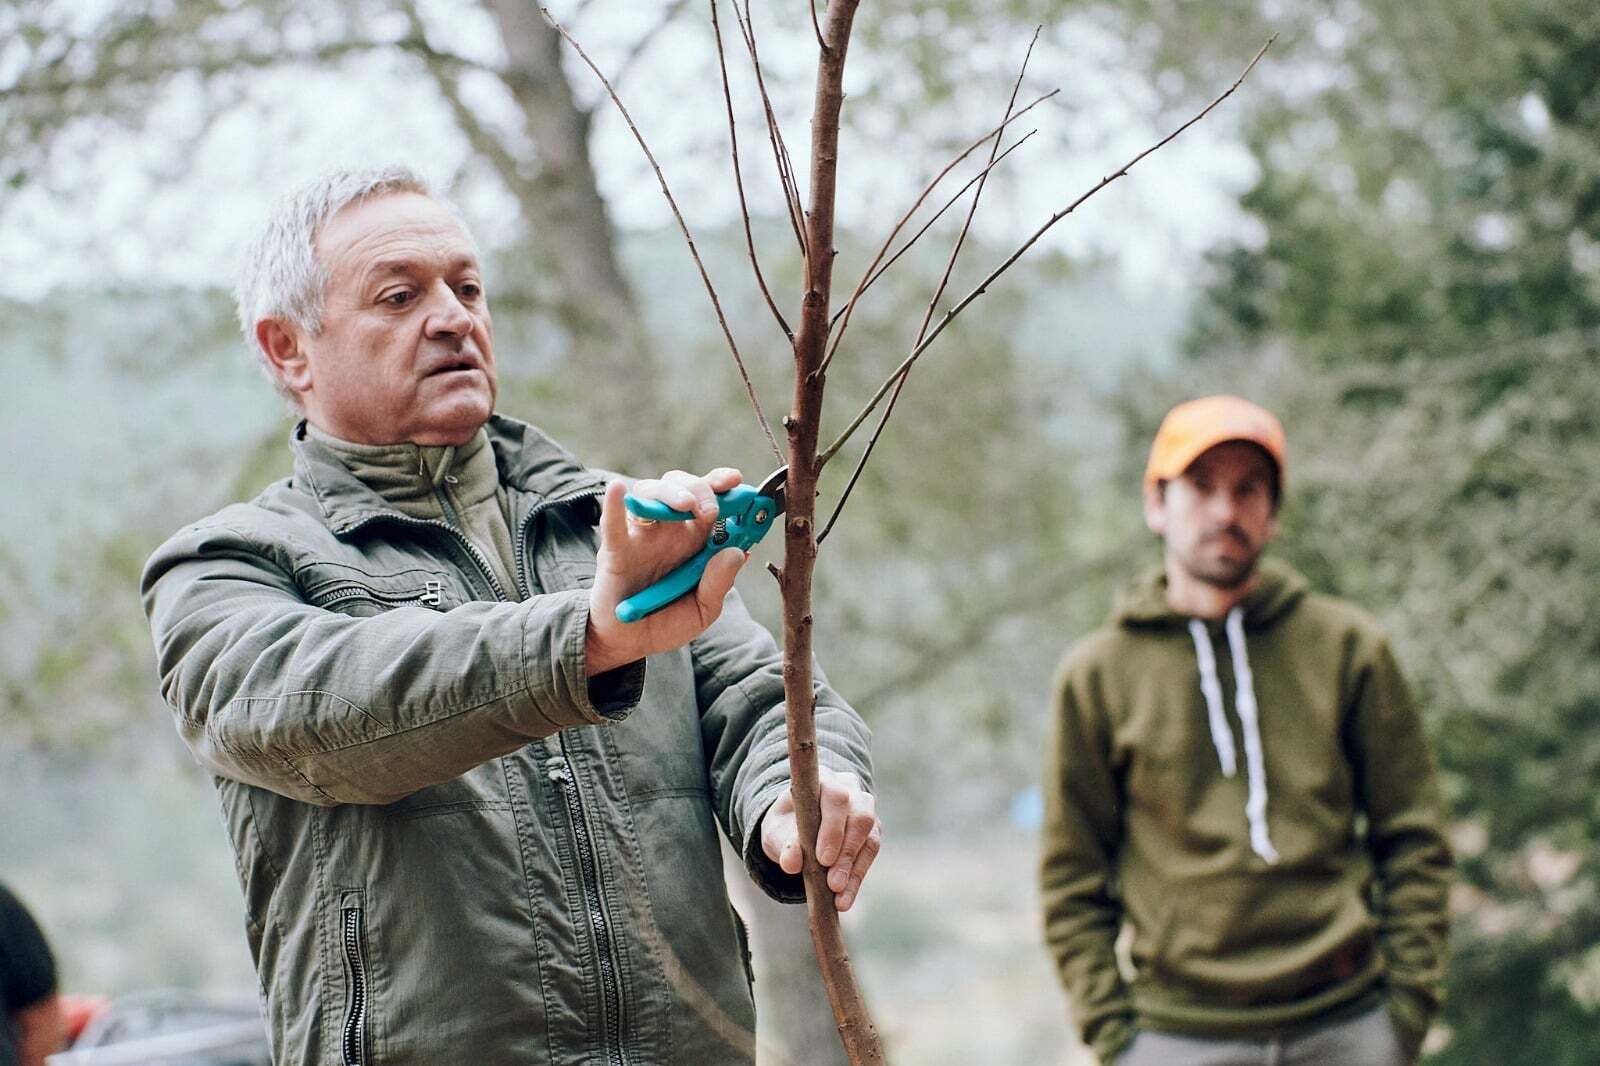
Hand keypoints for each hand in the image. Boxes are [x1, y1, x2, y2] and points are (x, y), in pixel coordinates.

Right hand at [586, 468, 748, 674]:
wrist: (629, 643)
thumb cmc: (667, 621)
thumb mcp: (703, 610)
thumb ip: (719, 583)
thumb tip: (738, 552)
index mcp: (695, 539)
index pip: (710, 499)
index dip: (722, 484)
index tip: (736, 481)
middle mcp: (669, 529)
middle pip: (682, 487)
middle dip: (700, 488)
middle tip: (711, 509)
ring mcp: (641, 536)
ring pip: (650, 493)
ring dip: (669, 492)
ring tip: (685, 505)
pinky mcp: (615, 551)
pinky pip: (613, 525)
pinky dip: (614, 506)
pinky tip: (617, 490)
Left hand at [761, 768, 880, 911]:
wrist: (795, 825)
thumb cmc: (786, 824)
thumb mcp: (776, 832)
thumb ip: (784, 844)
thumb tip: (792, 863)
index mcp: (824, 780)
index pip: (836, 798)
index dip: (833, 829)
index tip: (823, 860)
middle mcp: (850, 790)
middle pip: (860, 817)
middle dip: (847, 854)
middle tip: (833, 885)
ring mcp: (864, 809)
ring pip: (870, 836)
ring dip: (854, 870)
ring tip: (840, 898)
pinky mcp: (872, 831)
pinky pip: (870, 853)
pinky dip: (857, 878)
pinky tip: (845, 899)